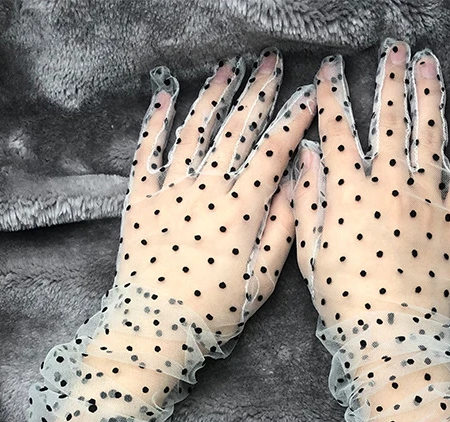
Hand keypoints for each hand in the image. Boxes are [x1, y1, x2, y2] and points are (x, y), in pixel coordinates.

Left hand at [116, 51, 315, 344]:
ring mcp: (169, 193)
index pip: (272, 152)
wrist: (156, 330)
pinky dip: (156, 121)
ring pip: (194, 131)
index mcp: (240, 211)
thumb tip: (297, 181)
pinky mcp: (140, 201)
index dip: (292, 120)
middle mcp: (204, 191)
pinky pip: (147, 152)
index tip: (309, 95)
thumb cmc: (214, 312)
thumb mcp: (261, 280)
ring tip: (229, 68)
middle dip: (256, 93)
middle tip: (270, 63)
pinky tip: (166, 96)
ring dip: (214, 96)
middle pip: (234, 131)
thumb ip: (282, 227)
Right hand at [291, 40, 449, 324]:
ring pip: (430, 129)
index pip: (338, 131)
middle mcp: (391, 184)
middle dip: (389, 78)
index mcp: (349, 194)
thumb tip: (306, 157)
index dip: (332, 96)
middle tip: (391, 49)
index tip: (329, 71)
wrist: (396, 336)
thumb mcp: (312, 255)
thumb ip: (308, 201)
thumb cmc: (347, 303)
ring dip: (428, 89)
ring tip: (426, 60)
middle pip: (390, 119)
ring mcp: (429, 196)